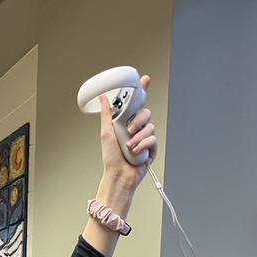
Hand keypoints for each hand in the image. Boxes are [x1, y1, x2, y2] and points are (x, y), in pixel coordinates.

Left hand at [83, 73, 156, 256]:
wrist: (118, 177)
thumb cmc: (111, 159)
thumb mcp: (106, 133)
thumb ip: (106, 114)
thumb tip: (103, 97)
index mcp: (126, 123)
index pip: (136, 104)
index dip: (141, 91)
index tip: (144, 80)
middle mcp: (136, 129)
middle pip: (146, 113)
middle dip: (138, 121)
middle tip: (129, 130)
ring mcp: (144, 139)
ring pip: (150, 127)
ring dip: (139, 137)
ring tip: (129, 147)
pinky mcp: (151, 150)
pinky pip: (153, 140)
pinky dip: (144, 145)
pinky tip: (136, 153)